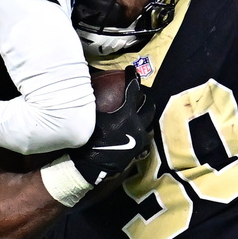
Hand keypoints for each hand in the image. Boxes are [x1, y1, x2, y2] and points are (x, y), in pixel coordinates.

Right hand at [69, 71, 153, 185]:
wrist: (91, 168)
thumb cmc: (88, 142)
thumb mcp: (90, 119)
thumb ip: (96, 104)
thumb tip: (91, 88)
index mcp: (126, 115)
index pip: (134, 91)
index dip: (133, 78)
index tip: (132, 70)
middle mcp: (138, 126)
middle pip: (148, 107)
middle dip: (145, 98)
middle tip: (139, 94)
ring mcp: (140, 140)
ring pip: (149, 123)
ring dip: (145, 115)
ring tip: (140, 112)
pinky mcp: (138, 151)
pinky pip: (145, 139)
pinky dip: (142, 132)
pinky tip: (138, 132)